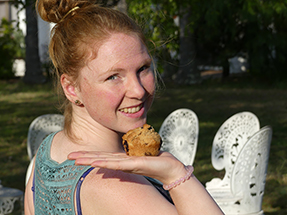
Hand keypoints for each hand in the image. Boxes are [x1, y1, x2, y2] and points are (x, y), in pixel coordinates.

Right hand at [68, 151, 186, 184]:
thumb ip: (132, 149)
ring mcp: (126, 165)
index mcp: (122, 159)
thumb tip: (127, 145)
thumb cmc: (156, 159)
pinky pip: (116, 163)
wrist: (169, 167)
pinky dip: (104, 163)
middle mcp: (121, 163)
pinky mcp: (134, 165)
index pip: (102, 156)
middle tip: (67, 156)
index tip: (76, 154)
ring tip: (75, 159)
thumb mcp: (141, 151)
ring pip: (104, 161)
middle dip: (83, 157)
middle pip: (99, 159)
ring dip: (89, 160)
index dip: (89, 155)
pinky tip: (94, 162)